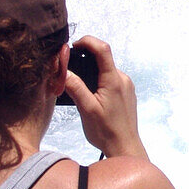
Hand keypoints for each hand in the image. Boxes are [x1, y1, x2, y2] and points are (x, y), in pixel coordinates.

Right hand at [63, 36, 148, 159]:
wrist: (124, 147)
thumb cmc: (107, 131)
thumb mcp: (86, 109)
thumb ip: (75, 87)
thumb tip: (62, 70)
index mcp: (114, 80)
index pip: (102, 49)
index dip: (87, 41)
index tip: (73, 46)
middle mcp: (123, 79)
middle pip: (103, 58)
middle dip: (85, 58)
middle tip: (70, 69)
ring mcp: (126, 86)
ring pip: (106, 69)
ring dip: (92, 71)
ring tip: (78, 85)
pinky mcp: (126, 93)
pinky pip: (111, 79)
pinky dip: (98, 80)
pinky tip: (90, 94)